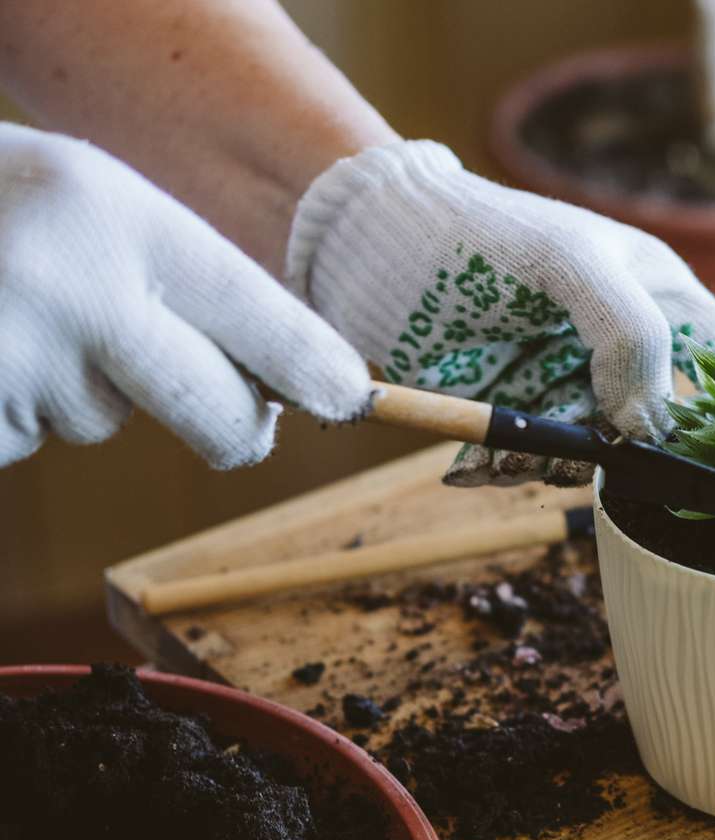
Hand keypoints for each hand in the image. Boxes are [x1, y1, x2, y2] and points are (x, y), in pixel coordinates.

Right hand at [0, 124, 371, 468]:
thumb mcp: (71, 196)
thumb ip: (164, 267)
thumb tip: (276, 374)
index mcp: (108, 211)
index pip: (250, 305)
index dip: (310, 362)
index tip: (351, 395)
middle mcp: (73, 287)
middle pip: (214, 407)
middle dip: (235, 427)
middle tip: (242, 434)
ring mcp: (17, 361)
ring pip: (103, 419)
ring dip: (75, 390)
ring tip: (9, 316)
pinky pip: (24, 438)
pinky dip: (8, 410)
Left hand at [286, 140, 714, 484]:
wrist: (368, 240)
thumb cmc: (483, 230)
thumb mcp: (572, 262)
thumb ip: (631, 334)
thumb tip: (651, 427)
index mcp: (658, 300)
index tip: (701, 456)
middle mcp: (619, 349)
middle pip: (651, 431)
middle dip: (613, 454)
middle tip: (565, 446)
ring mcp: (564, 381)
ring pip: (586, 456)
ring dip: (546, 466)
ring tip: (500, 450)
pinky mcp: (510, 409)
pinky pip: (525, 461)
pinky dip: (500, 469)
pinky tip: (471, 461)